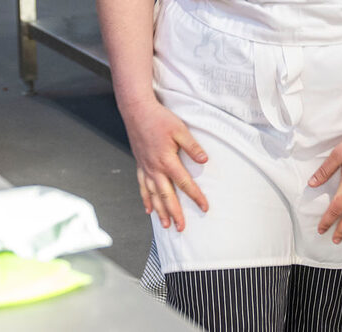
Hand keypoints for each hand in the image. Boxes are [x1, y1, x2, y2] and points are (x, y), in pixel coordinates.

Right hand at [121, 99, 208, 231]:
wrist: (137, 112)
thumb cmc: (160, 120)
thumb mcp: (181, 130)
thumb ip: (192, 147)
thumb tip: (204, 161)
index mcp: (167, 161)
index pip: (185, 183)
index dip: (196, 197)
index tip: (204, 207)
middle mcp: (155, 169)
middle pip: (167, 196)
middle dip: (175, 213)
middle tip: (181, 228)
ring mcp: (145, 168)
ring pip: (153, 195)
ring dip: (159, 211)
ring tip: (165, 225)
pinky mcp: (140, 165)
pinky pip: (142, 187)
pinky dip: (145, 199)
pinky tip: (148, 209)